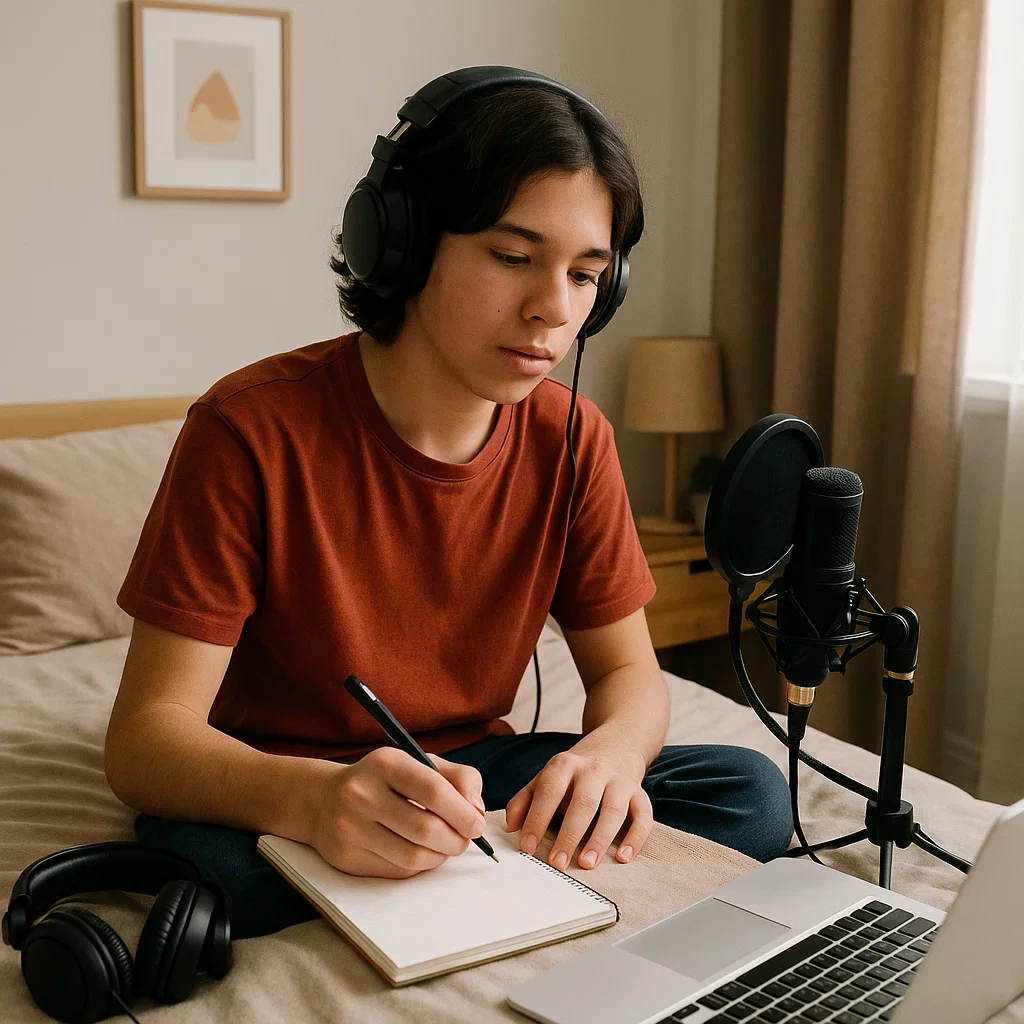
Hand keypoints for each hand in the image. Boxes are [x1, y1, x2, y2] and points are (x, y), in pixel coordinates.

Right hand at [310, 747, 486, 877]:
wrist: (325, 800)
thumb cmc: (385, 780)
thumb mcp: (420, 764)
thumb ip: (459, 779)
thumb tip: (476, 810)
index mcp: (385, 763)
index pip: (433, 791)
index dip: (463, 813)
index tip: (477, 824)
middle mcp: (362, 793)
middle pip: (426, 829)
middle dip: (456, 840)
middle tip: (465, 839)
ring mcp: (349, 827)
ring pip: (413, 856)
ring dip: (440, 856)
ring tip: (445, 845)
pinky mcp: (346, 857)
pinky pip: (397, 870)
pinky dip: (419, 865)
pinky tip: (419, 851)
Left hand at [503, 735, 653, 869]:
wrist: (616, 744)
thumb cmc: (576, 771)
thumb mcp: (547, 776)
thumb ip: (526, 799)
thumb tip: (510, 826)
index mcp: (566, 764)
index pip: (550, 790)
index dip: (537, 818)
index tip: (527, 846)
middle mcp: (594, 770)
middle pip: (584, 801)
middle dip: (570, 834)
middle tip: (558, 862)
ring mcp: (619, 780)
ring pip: (614, 809)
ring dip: (601, 838)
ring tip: (587, 863)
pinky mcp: (639, 792)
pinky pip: (643, 814)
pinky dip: (636, 837)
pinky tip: (624, 857)